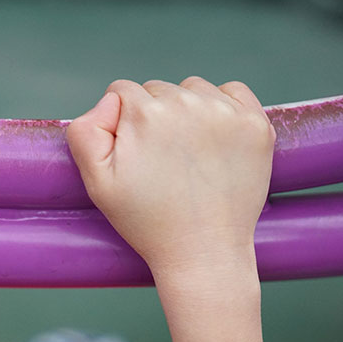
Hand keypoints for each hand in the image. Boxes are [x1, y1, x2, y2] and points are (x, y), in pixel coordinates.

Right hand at [67, 77, 274, 341]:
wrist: (203, 252)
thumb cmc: (146, 220)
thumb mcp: (96, 182)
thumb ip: (86, 131)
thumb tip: (112, 101)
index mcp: (145, 113)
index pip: (122, 92)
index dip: (121, 123)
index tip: (133, 155)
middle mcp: (187, 103)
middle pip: (158, 89)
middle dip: (154, 116)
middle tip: (161, 161)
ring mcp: (226, 112)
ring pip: (192, 89)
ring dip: (187, 110)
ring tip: (187, 154)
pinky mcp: (256, 123)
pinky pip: (232, 91)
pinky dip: (223, 107)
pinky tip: (215, 141)